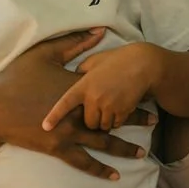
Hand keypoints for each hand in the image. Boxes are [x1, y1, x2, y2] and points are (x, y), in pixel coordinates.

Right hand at [0, 30, 155, 178]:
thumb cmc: (15, 77)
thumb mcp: (44, 54)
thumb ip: (74, 43)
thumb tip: (99, 31)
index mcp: (76, 88)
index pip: (110, 90)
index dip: (130, 92)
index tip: (147, 92)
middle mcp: (78, 112)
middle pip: (113, 117)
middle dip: (135, 120)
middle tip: (155, 122)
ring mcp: (69, 132)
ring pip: (104, 142)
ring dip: (124, 147)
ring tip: (142, 153)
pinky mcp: (58, 148)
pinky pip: (84, 162)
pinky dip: (101, 169)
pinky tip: (116, 175)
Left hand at [42, 44, 160, 133]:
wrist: (143, 64)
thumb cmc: (117, 60)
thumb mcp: (94, 62)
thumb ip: (81, 73)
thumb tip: (72, 81)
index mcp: (84, 85)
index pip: (65, 103)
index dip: (54, 116)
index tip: (45, 127)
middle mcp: (94, 97)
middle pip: (88, 122)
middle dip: (92, 119)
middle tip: (99, 109)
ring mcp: (109, 106)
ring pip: (102, 126)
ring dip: (106, 120)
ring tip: (112, 105)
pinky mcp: (122, 111)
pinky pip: (116, 124)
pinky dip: (118, 119)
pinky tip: (122, 106)